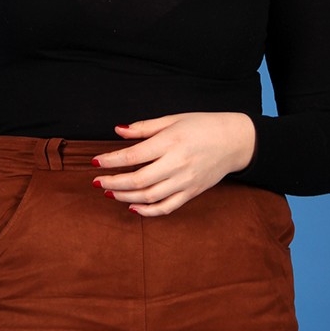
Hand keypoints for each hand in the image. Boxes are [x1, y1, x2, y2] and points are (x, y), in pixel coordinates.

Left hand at [91, 112, 256, 216]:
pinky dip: (147, 211)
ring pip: (149, 197)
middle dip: (113, 183)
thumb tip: (118, 130)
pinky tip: (132, 207)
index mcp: (170, 142)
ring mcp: (185, 181)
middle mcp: (177, 164)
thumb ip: (144, 127)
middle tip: (97, 182)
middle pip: (138, 180)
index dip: (110, 160)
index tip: (95, 162)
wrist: (235, 140)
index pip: (133, 155)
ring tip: (110, 193)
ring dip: (125, 197)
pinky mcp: (192, 192)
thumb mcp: (172, 119)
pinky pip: (166, 207)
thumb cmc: (202, 125)